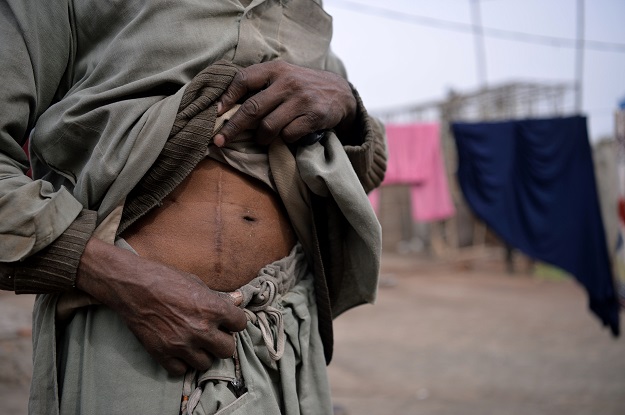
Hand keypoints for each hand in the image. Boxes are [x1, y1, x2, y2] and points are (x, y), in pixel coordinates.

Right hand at [76, 238, 247, 375]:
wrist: (132, 286)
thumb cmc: (165, 279)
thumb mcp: (196, 282)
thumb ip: (218, 296)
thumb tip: (237, 300)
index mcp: (213, 308)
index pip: (240, 324)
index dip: (234, 321)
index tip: (226, 320)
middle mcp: (201, 330)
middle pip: (227, 350)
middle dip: (222, 342)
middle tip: (212, 334)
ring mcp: (181, 345)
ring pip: (205, 363)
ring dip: (202, 354)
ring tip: (195, 343)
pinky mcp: (162, 354)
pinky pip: (180, 370)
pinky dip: (180, 363)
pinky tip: (178, 350)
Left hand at [214, 60, 356, 146]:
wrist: (340, 93)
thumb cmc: (302, 86)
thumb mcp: (283, 76)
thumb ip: (261, 84)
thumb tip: (225, 105)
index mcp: (276, 69)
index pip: (244, 79)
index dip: (227, 97)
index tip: (215, 113)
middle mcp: (288, 82)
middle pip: (252, 109)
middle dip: (233, 128)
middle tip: (220, 141)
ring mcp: (302, 100)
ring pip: (268, 127)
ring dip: (261, 138)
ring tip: (262, 139)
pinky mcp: (314, 116)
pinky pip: (288, 135)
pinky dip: (284, 140)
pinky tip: (287, 136)